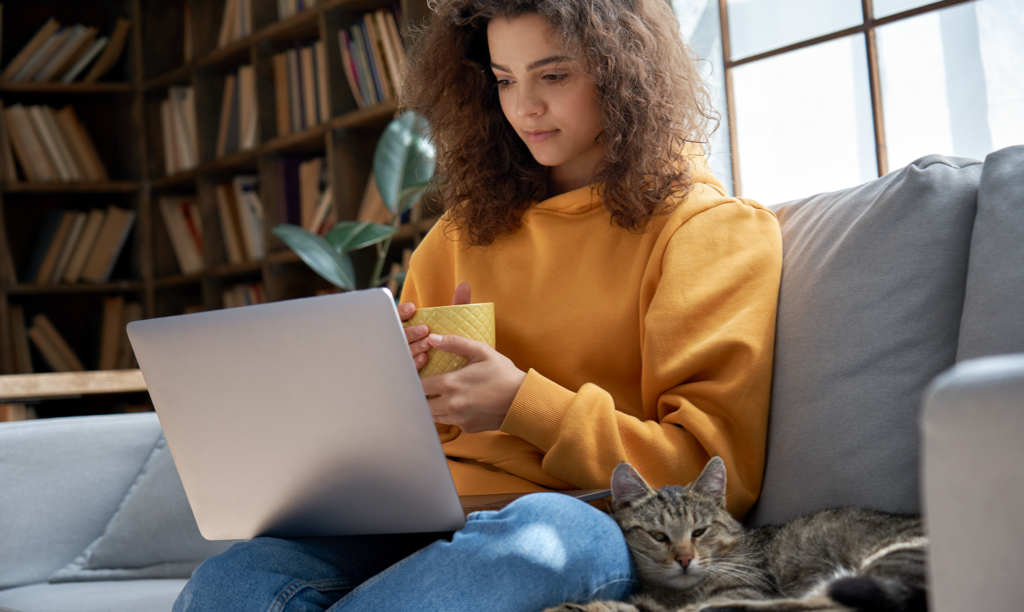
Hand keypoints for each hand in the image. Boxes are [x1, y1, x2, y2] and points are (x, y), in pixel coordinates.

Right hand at [398, 283, 473, 371]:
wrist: (461, 371)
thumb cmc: (455, 342)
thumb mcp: (455, 323)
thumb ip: (459, 304)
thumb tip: (465, 286)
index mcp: (410, 326)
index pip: (397, 317)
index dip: (401, 312)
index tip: (412, 308)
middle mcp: (405, 342)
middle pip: (399, 335)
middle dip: (410, 331)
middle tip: (424, 330)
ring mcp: (406, 359)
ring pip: (403, 352)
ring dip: (413, 347)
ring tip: (427, 344)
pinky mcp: (410, 374)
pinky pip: (407, 370)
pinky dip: (414, 363)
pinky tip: (424, 359)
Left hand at [422, 283, 526, 432]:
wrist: (523, 400)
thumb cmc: (503, 374)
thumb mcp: (482, 351)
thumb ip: (455, 343)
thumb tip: (432, 338)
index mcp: (450, 384)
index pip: (418, 385)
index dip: (415, 379)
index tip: (419, 374)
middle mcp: (450, 405)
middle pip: (421, 404)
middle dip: (422, 395)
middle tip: (428, 386)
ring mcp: (458, 419)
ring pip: (433, 415)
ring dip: (434, 406)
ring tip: (442, 395)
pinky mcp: (467, 428)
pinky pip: (450, 422)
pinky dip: (450, 414)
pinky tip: (460, 404)